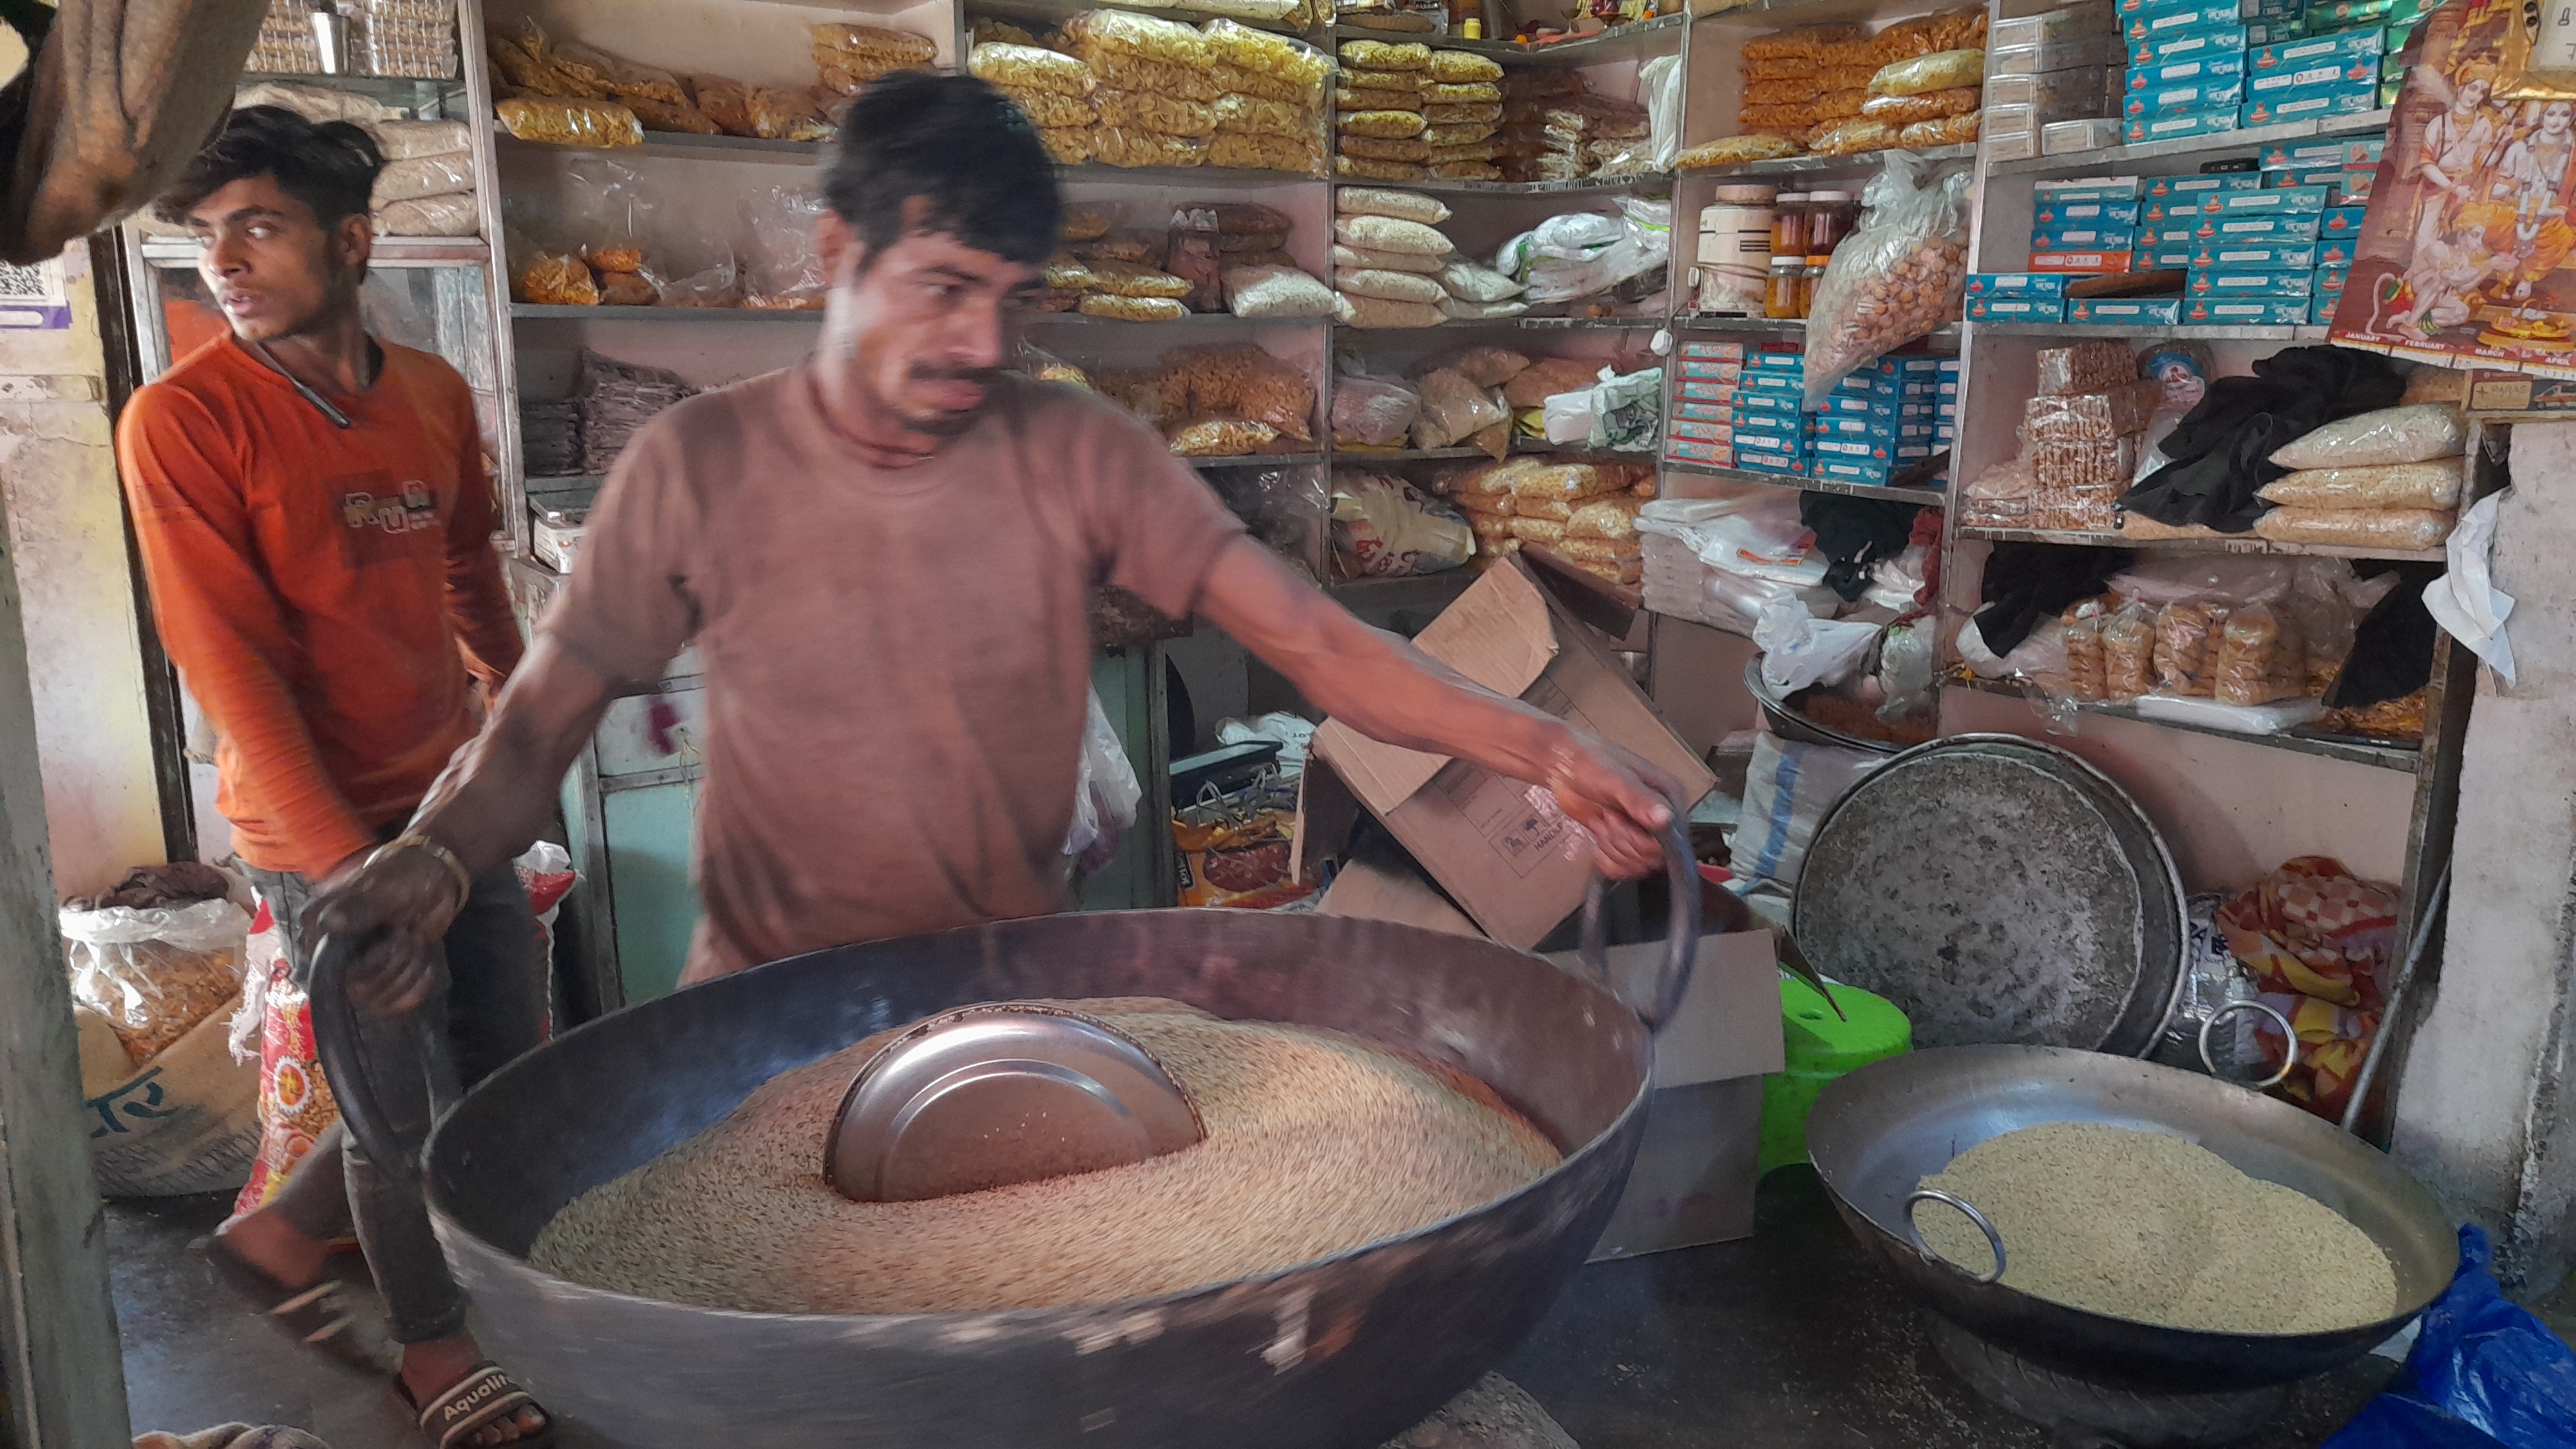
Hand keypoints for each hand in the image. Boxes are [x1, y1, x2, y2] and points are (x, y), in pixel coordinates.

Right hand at [312, 846, 463, 1016]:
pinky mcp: (379, 979)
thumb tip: (328, 924)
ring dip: (408, 972)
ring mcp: (355, 970)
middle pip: (358, 991)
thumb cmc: (406, 877)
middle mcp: (331, 954)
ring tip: (416, 941)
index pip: (329, 970)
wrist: (436, 881)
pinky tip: (425, 966)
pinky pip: (391, 1006)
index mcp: (320, 928)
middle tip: (409, 933)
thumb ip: (362, 906)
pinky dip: (415, 989)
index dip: (371, 962)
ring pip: (375, 1001)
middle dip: (397, 965)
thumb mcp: (389, 887)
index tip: (394, 933)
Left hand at [1540, 731, 1682, 880]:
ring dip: (1613, 848)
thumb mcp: (1616, 780)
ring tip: (1601, 823)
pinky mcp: (1624, 842)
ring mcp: (1642, 831)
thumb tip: (1665, 818)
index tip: (1622, 824)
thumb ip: (1640, 800)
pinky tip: (1597, 839)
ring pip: (1638, 864)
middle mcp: (1661, 817)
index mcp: (1670, 797)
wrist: (1562, 766)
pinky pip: (1624, 868)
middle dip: (1624, 842)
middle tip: (1608, 819)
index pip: (1672, 838)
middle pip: (1653, 855)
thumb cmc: (1590, 763)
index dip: (1643, 840)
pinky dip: (1606, 859)